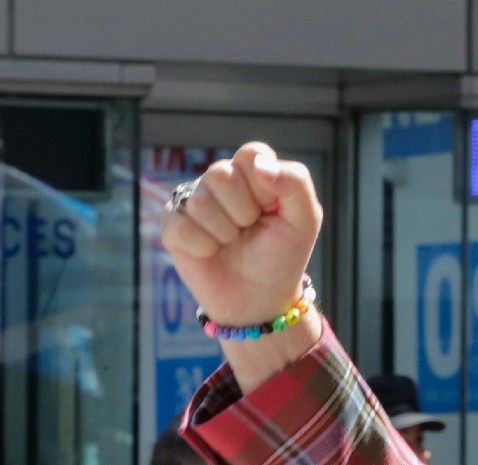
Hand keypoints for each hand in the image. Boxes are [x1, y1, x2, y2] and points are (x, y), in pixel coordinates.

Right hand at [160, 143, 323, 328]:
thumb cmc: (282, 254)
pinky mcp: (172, 225)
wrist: (260, 297)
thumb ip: (295, 182)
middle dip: (243, 211)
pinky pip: (180, 226)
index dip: (263, 186)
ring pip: (200, 201)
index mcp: (253, 171)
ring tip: (232, 241)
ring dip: (224, 231)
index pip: (250, 154)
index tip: (272, 209)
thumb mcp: (305, 219)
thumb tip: (260, 164)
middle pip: (220, 174)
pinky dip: (203, 246)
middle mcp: (220, 180)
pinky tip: (212, 251)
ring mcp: (193, 201)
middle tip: (251, 229)